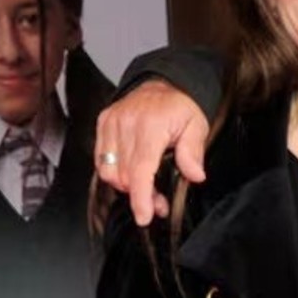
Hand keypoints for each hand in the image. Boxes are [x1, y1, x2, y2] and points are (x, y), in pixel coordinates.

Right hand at [94, 79, 208, 225]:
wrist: (165, 80)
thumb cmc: (181, 106)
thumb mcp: (197, 126)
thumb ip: (193, 152)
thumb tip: (195, 175)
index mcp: (152, 125)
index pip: (141, 170)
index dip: (141, 197)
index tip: (144, 216)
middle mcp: (127, 123)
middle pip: (125, 175)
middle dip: (141, 196)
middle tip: (159, 203)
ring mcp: (111, 123)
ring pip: (109, 171)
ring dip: (126, 187)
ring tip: (147, 190)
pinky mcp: (103, 123)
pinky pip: (101, 160)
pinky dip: (115, 173)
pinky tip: (132, 175)